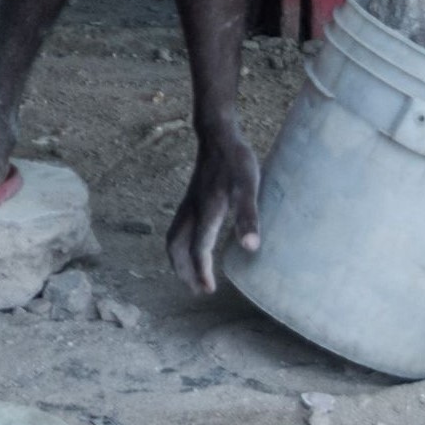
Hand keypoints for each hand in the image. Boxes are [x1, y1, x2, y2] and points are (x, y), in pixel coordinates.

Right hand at [168, 124, 262, 294]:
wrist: (217, 134)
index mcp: (206, 212)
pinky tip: (195, 245)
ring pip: (174, 237)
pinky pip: (178, 228)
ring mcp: (188, 204)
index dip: (202, 271)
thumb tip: (251, 246)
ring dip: (179, 259)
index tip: (209, 290)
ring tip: (192, 274)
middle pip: (177, 246)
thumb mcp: (248, 186)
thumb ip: (248, 215)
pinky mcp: (191, 198)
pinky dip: (181, 244)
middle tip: (198, 289)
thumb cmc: (236, 160)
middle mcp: (192, 210)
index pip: (198, 248)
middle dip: (184, 270)